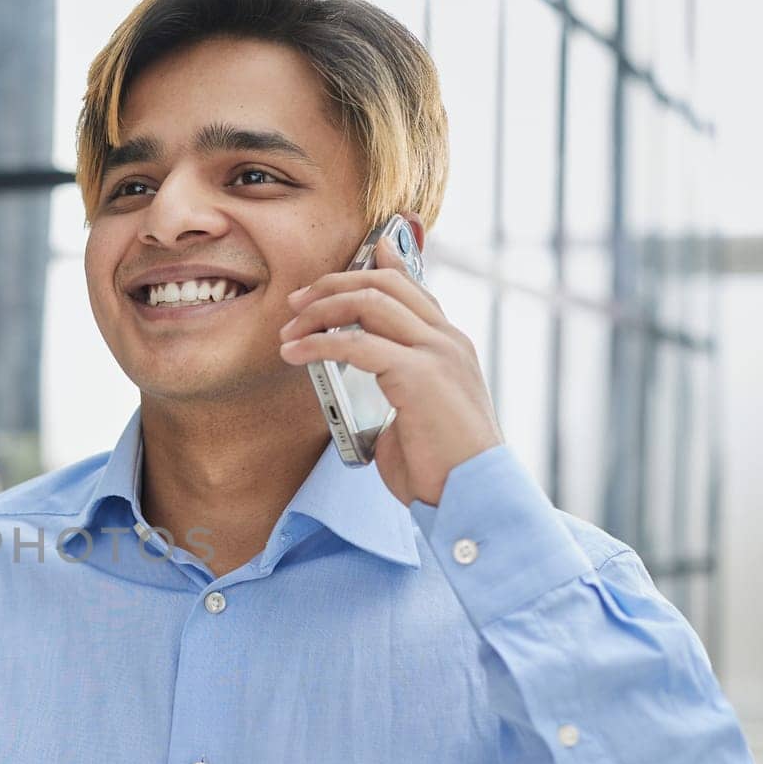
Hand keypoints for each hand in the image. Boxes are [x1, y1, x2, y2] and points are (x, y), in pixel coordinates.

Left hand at [276, 227, 501, 506]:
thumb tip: (358, 387)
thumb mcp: (416, 416)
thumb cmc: (441, 468)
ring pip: (370, 302)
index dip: (375, 268)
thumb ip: (395, 388)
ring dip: (320, 309)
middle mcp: (447, 340)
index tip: (336, 270)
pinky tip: (294, 353)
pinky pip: (356, 344)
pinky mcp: (418, 375)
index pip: (412, 289)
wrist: (474, 495)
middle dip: (333, 285)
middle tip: (295, 303)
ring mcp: (436, 353)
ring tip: (288, 330)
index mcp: (451, 346)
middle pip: (385, 285)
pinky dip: (318, 344)